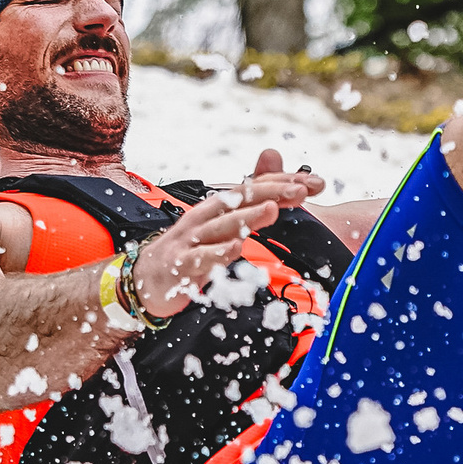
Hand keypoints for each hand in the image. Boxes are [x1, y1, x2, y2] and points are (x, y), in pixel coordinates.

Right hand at [127, 148, 323, 317]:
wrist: (144, 281)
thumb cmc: (188, 252)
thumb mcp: (221, 229)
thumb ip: (249, 208)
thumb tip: (277, 189)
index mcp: (218, 208)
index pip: (255, 187)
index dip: (285, 182)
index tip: (318, 184)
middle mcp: (205, 218)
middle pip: (241, 199)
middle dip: (273, 192)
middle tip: (302, 189)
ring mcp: (191, 241)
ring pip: (222, 225)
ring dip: (248, 217)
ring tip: (274, 210)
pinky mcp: (180, 266)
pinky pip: (200, 258)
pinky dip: (217, 253)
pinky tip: (235, 248)